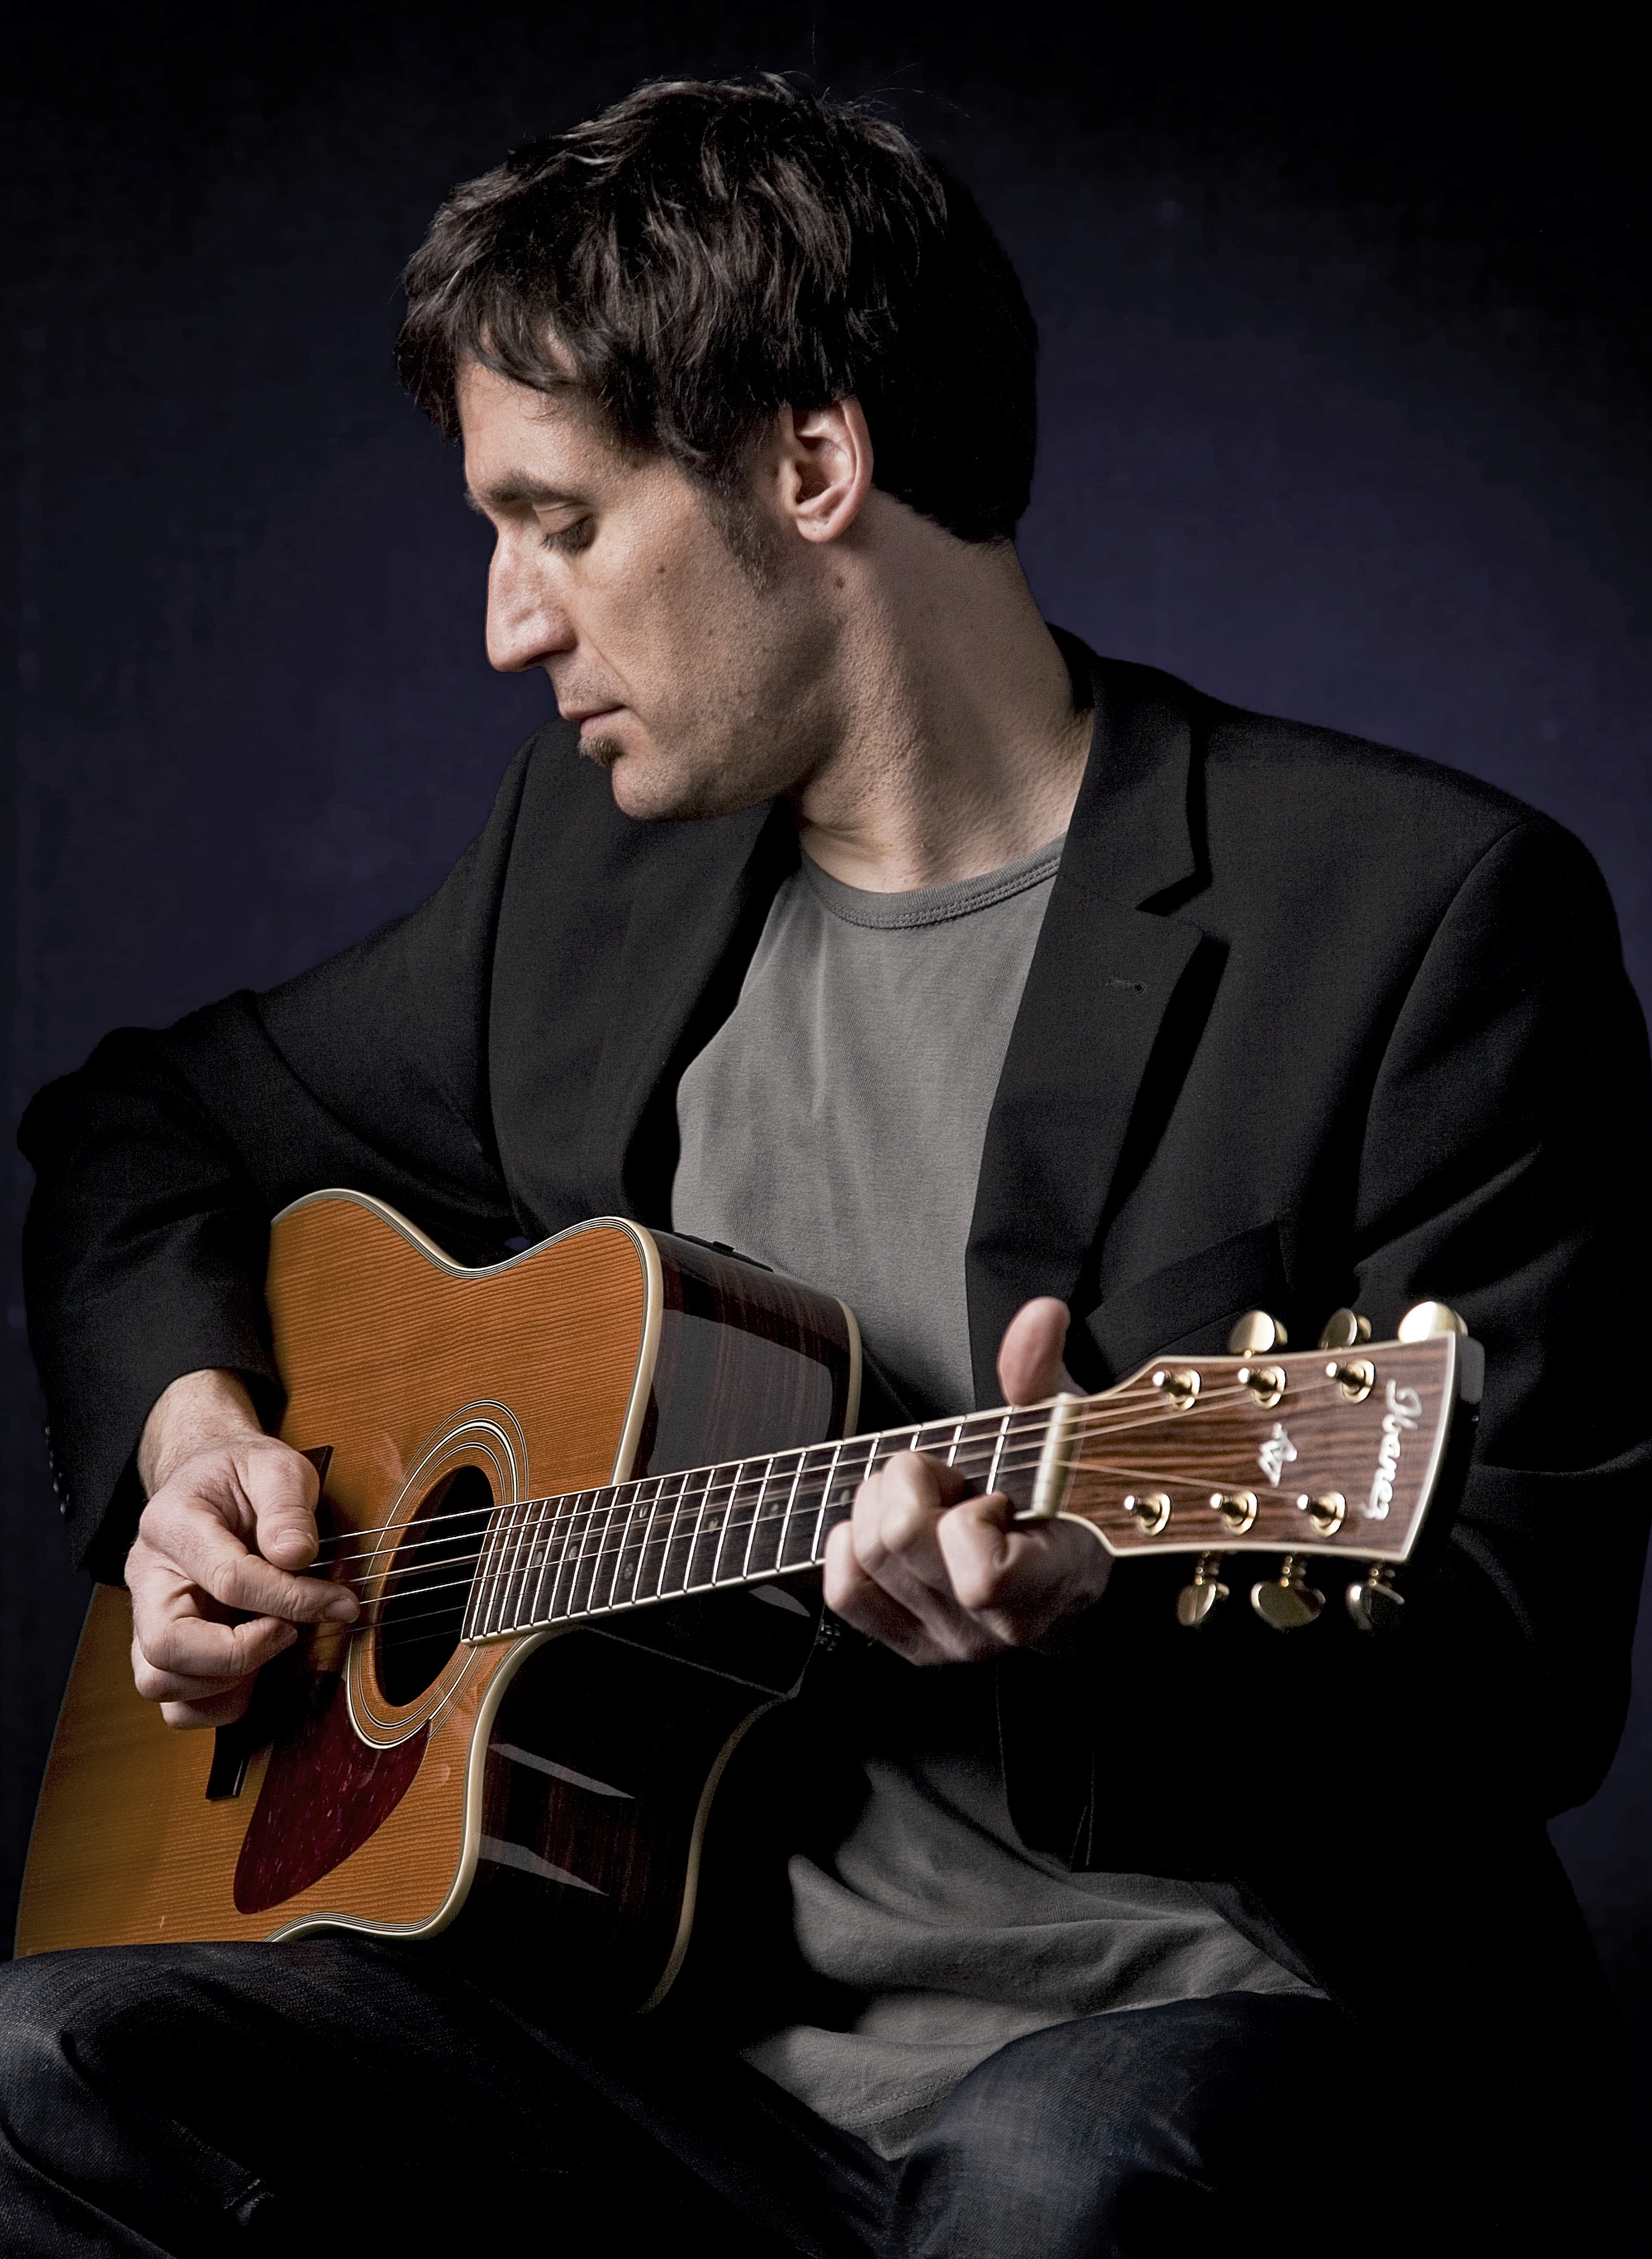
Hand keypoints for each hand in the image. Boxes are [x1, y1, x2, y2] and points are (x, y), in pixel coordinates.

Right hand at [125, 1369, 357, 1728]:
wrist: (211, 1480)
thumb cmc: (243, 1476)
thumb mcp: (277, 1468)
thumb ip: (288, 1507)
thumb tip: (296, 1556)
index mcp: (171, 1523)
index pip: (228, 1579)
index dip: (290, 1599)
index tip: (338, 1602)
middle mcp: (146, 1576)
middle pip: (167, 1645)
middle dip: (241, 1653)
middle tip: (290, 1631)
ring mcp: (147, 1616)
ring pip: (159, 1682)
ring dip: (226, 1681)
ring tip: (274, 1643)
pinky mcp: (162, 1646)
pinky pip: (174, 1703)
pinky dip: (216, 1703)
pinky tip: (256, 1670)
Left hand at [823, 1298, 1109, 1663]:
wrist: (1061, 1565)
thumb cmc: (1062, 1496)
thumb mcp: (1060, 1430)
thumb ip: (1042, 1373)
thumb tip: (1040, 1315)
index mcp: (1051, 1579)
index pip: (982, 1574)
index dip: (967, 1518)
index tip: (989, 1491)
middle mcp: (998, 1627)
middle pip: (897, 1540)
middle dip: (909, 1480)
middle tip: (945, 1475)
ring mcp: (951, 1643)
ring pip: (865, 1553)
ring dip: (882, 1503)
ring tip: (929, 1499)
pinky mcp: (911, 1645)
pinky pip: (843, 1589)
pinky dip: (849, 1544)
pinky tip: (889, 1525)